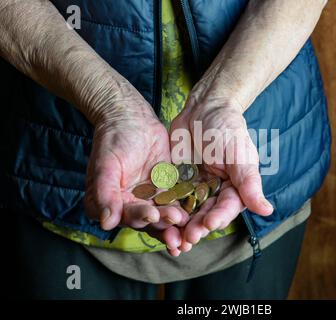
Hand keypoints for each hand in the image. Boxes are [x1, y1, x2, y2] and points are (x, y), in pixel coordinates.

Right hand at [83, 87, 188, 255]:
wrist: (131, 119)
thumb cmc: (114, 139)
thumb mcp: (107, 164)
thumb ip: (105, 193)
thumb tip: (106, 222)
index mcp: (109, 204)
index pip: (125, 216)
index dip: (138, 218)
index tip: (151, 215)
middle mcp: (128, 206)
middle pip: (147, 221)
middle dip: (162, 226)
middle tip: (176, 225)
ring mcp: (148, 199)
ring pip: (164, 215)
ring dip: (175, 223)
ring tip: (187, 226)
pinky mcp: (166, 190)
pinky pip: (177, 201)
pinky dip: (186, 209)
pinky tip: (197, 215)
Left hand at [170, 84, 273, 250]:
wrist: (203, 108)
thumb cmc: (226, 128)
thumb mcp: (238, 153)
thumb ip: (249, 182)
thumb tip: (267, 210)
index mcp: (235, 188)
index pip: (228, 207)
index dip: (219, 216)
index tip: (210, 224)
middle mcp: (216, 192)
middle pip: (207, 214)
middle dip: (198, 227)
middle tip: (188, 237)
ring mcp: (195, 188)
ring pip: (189, 212)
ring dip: (182, 226)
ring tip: (173, 237)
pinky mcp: (177, 183)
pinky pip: (172, 199)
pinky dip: (167, 211)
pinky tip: (159, 220)